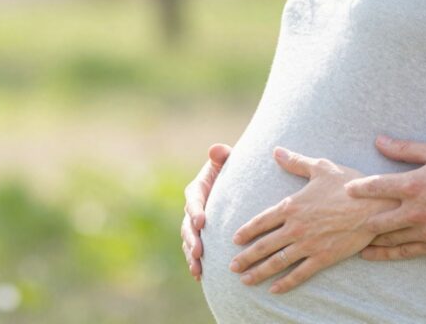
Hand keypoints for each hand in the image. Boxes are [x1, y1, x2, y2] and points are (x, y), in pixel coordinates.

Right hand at [182, 143, 231, 280]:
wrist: (237, 185)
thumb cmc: (233, 169)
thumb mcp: (228, 160)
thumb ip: (222, 156)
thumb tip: (216, 149)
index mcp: (198, 188)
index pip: (193, 199)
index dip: (195, 210)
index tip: (201, 221)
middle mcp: (193, 208)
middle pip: (188, 225)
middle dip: (192, 239)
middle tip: (199, 251)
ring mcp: (194, 224)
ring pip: (189, 241)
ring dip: (192, 255)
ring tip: (198, 268)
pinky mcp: (201, 237)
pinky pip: (195, 251)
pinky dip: (196, 263)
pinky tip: (200, 277)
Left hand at [228, 148, 397, 293]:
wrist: (374, 206)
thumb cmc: (349, 184)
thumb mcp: (321, 168)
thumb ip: (296, 162)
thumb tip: (277, 151)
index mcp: (292, 205)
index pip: (262, 221)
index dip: (247, 231)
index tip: (235, 240)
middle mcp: (296, 227)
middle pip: (263, 245)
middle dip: (245, 257)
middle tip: (231, 267)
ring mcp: (308, 244)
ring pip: (277, 262)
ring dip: (258, 272)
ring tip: (245, 280)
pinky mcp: (323, 257)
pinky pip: (300, 274)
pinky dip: (285, 283)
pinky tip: (274, 290)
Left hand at [345, 136, 425, 260]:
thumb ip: (405, 149)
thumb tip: (379, 140)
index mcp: (414, 185)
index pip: (376, 187)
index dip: (358, 189)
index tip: (346, 190)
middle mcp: (415, 211)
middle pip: (376, 218)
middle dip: (359, 217)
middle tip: (346, 216)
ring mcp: (424, 231)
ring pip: (388, 238)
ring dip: (369, 236)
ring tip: (353, 234)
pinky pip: (404, 252)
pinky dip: (385, 253)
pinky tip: (371, 254)